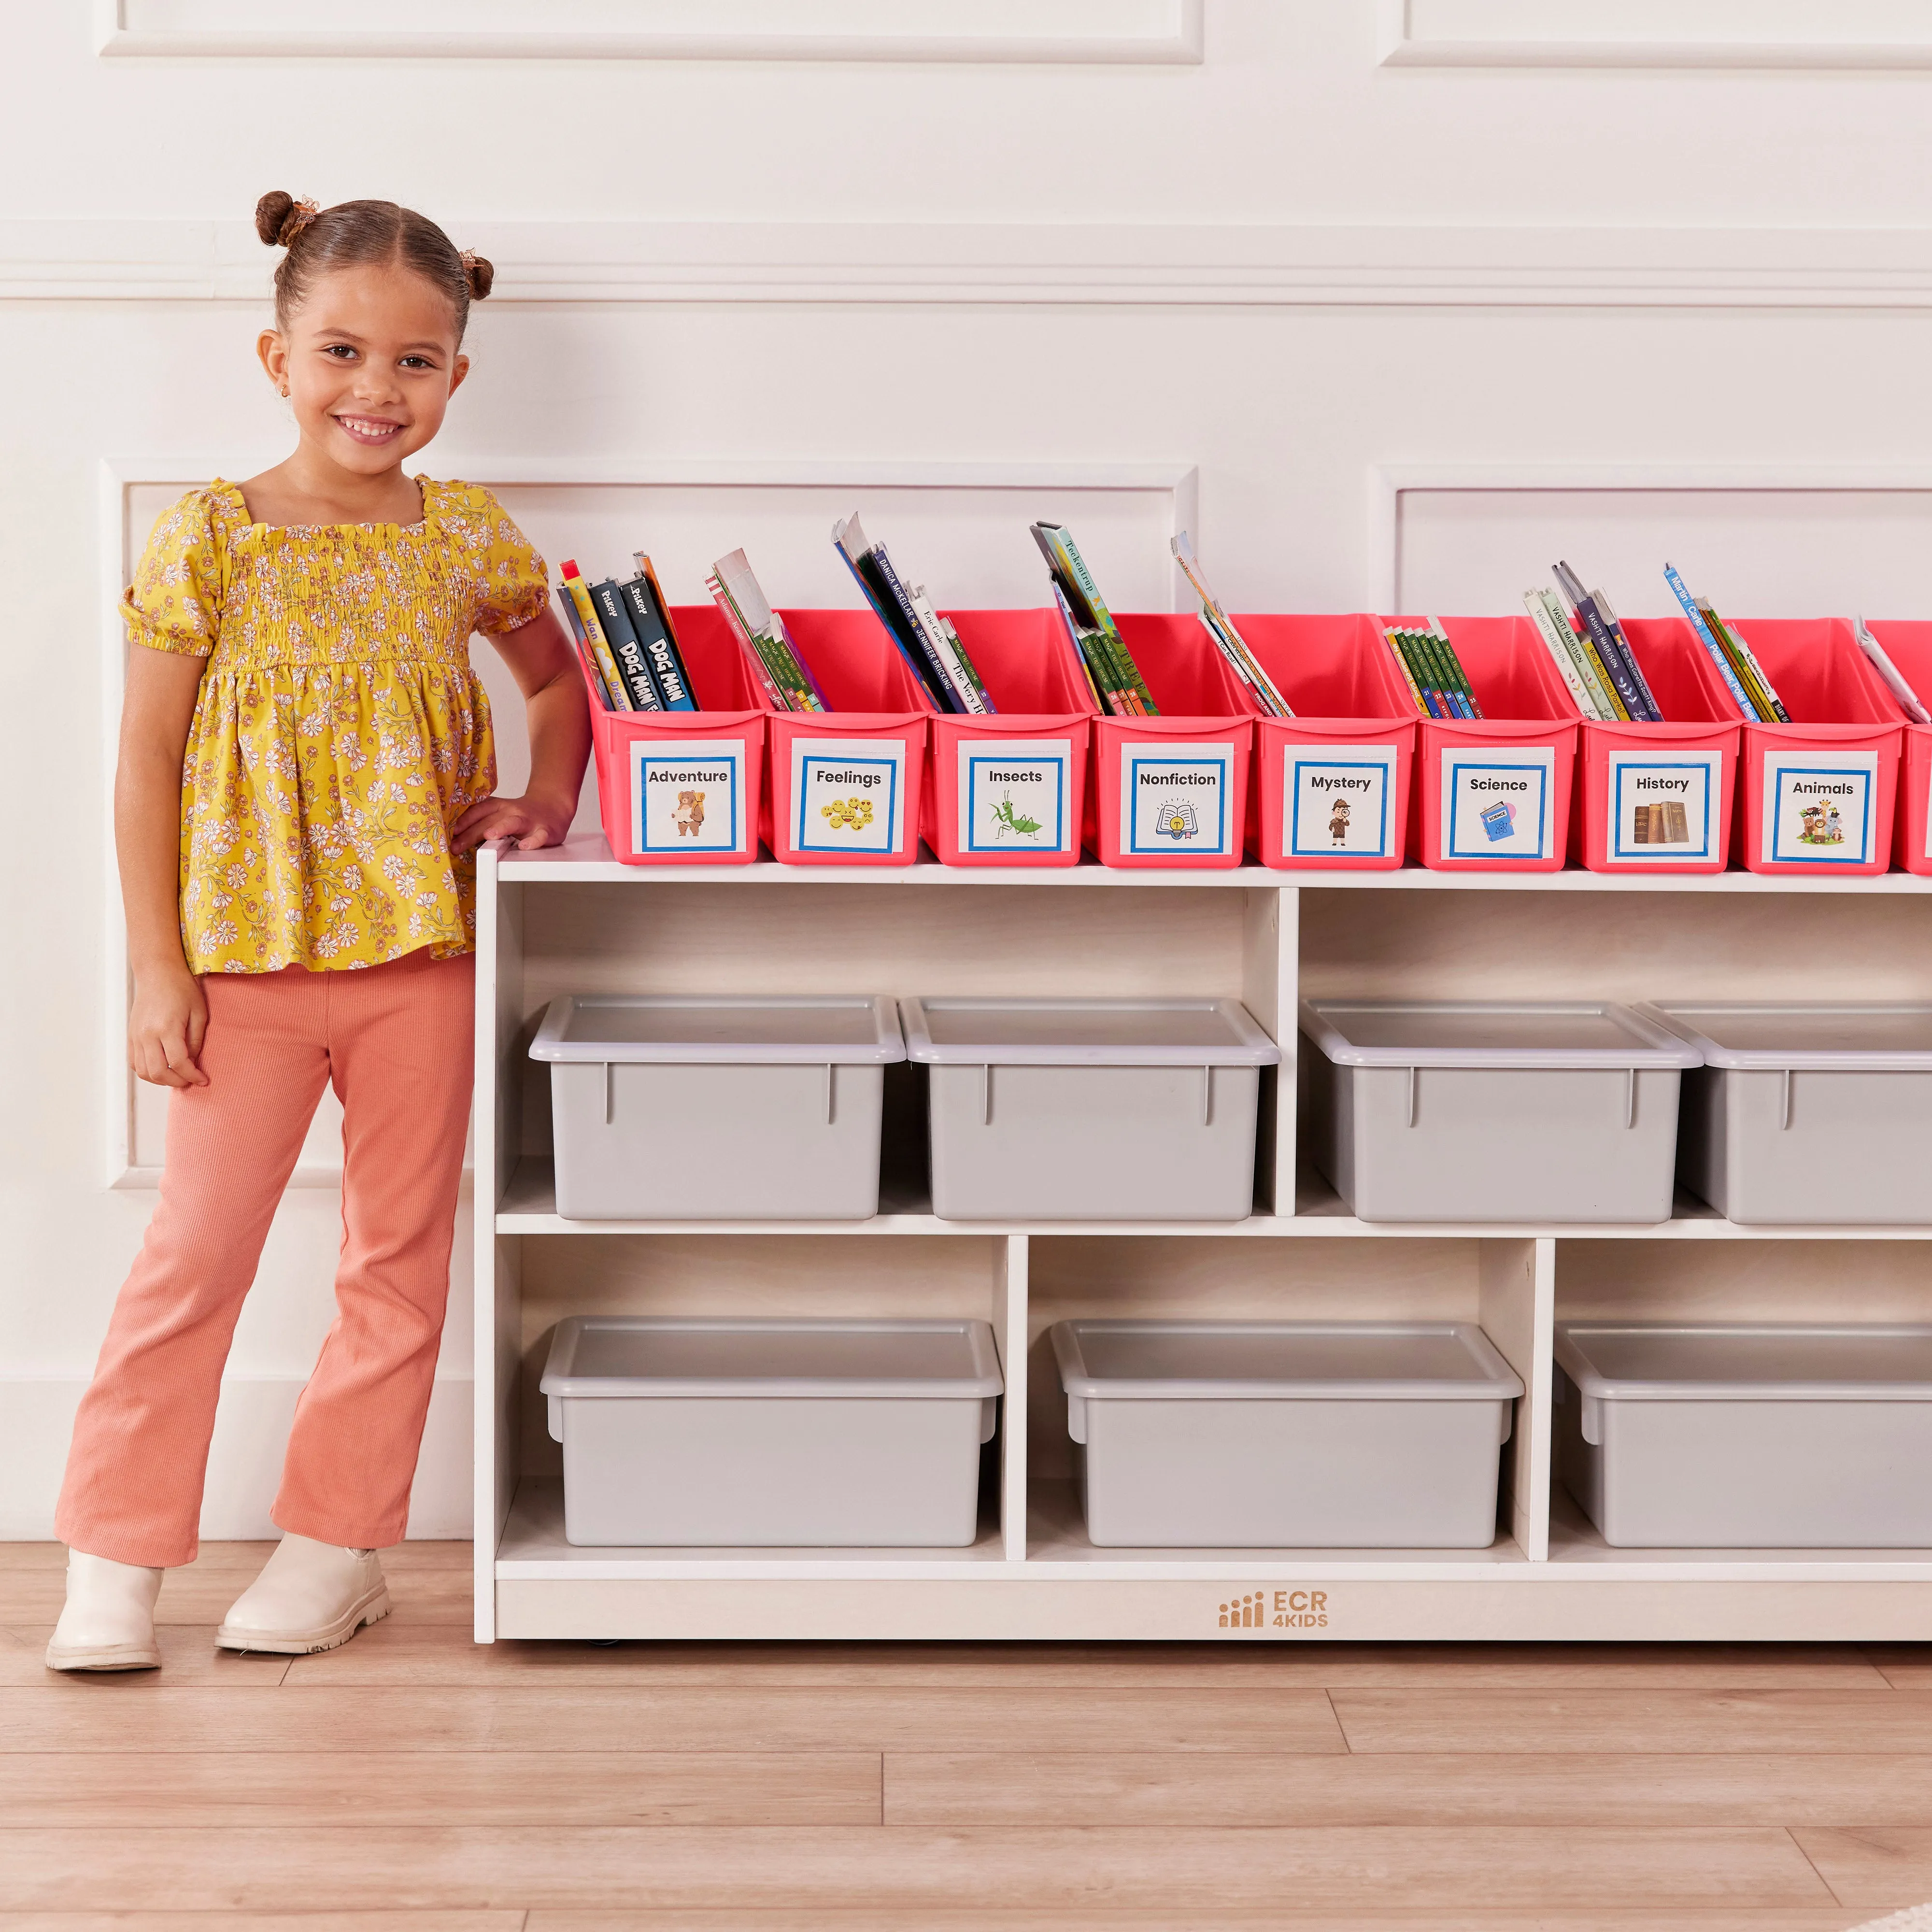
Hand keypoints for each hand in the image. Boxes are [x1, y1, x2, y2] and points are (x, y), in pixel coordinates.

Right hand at [129, 964, 209, 1087]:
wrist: (157, 973)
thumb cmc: (182, 989)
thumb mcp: (199, 1013)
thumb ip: (196, 1041)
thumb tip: (192, 1063)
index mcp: (167, 1027)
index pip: (179, 1062)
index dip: (193, 1076)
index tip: (203, 1080)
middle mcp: (147, 1034)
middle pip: (158, 1072)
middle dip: (177, 1082)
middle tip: (190, 1081)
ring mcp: (136, 1036)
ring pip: (143, 1071)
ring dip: (161, 1080)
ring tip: (177, 1076)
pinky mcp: (130, 1035)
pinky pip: (134, 1063)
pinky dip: (147, 1072)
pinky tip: (162, 1069)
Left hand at [449, 791, 575, 852]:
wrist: (553, 805)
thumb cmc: (521, 814)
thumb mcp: (500, 812)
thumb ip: (483, 822)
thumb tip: (457, 837)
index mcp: (499, 806)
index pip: (479, 811)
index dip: (464, 820)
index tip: (452, 832)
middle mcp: (512, 811)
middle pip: (490, 821)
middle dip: (472, 833)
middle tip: (457, 846)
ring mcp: (529, 820)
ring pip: (513, 823)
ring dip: (501, 828)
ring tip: (490, 836)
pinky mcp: (545, 830)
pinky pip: (539, 836)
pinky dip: (533, 841)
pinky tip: (525, 846)